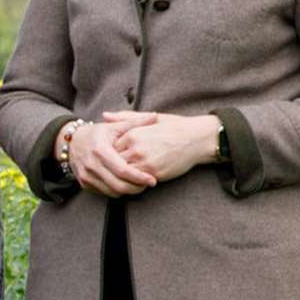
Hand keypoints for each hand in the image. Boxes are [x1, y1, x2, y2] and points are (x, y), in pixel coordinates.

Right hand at [69, 116, 158, 195]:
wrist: (71, 142)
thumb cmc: (97, 133)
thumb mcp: (114, 126)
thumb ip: (135, 122)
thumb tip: (154, 116)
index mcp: (100, 150)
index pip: (123, 170)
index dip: (139, 177)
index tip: (152, 180)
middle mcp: (91, 165)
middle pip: (118, 186)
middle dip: (136, 188)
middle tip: (148, 184)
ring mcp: (86, 176)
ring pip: (112, 192)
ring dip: (128, 191)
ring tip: (139, 185)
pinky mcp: (84, 183)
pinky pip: (104, 193)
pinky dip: (116, 191)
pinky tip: (125, 184)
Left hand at [101, 110, 224, 182]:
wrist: (195, 138)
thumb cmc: (173, 127)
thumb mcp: (148, 119)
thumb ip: (125, 118)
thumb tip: (104, 115)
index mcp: (132, 134)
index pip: (110, 148)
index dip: (109, 154)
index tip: (111, 156)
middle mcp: (135, 148)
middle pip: (114, 162)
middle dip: (112, 167)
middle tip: (111, 170)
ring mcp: (144, 162)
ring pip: (123, 174)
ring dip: (121, 177)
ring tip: (121, 178)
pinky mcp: (154, 174)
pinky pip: (137, 183)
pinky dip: (133, 183)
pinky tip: (134, 182)